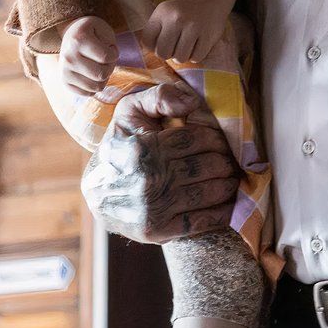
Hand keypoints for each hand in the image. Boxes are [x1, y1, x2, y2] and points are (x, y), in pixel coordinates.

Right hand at [59, 15, 118, 96]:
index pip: (107, 57)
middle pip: (101, 75)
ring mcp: (64, 71)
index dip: (114, 53)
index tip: (108, 47)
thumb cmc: (92, 33)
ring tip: (98, 65)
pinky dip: (94, 85)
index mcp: (78, 40)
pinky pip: (88, 93)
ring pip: (96, 87)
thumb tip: (104, 66)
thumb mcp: (103, 29)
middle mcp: (68, 57)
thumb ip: (109, 44)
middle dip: (109, 67)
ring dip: (103, 78)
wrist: (72, 35)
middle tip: (105, 59)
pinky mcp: (64, 82)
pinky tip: (91, 73)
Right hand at [80, 83, 238, 243]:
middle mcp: (148, 178)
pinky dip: (222, 213)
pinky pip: (201, 221)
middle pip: (207, 165)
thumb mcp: (129, 112)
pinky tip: (230, 204)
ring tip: (232, 178)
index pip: (196, 138)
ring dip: (228, 184)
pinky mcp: (156, 231)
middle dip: (226, 161)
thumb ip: (159, 96)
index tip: (222, 140)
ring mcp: (153, 208)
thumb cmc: (119, 147)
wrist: (95, 193)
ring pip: (209, 192)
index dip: (216, 138)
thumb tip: (191, 103)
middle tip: (231, 160)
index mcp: (144, 147)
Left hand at [144, 0, 229, 63]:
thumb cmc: (183, 11)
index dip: (153, 46)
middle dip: (168, 53)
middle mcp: (177, 18)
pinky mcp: (208, 35)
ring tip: (186, 46)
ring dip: (182, 56)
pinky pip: (196, 57)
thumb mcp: (165, 12)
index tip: (161, 42)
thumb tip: (149, 52)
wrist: (211, 0)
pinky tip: (197, 45)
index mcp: (162, 11)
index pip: (147, 41)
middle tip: (174, 46)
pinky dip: (195, 55)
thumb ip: (154, 30)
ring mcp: (193, 27)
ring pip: (180, 58)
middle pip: (162, 53)